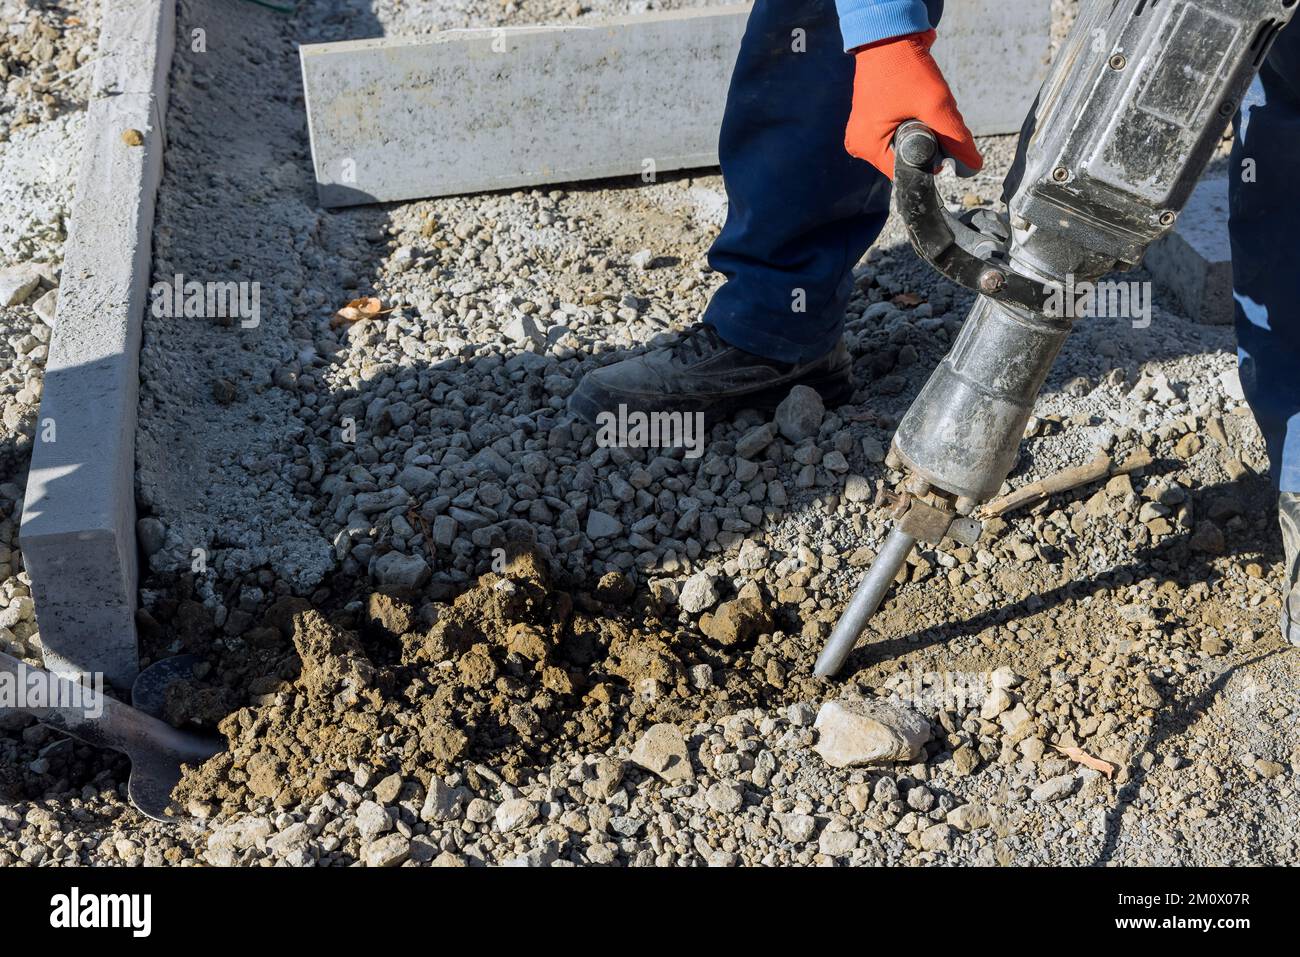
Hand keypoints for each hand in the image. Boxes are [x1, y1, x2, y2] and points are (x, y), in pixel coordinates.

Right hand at [844, 29, 982, 179]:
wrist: (889, 32)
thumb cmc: (903, 65)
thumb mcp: (934, 104)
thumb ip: (956, 137)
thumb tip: (973, 164)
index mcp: (866, 147)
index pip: (906, 172)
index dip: (930, 160)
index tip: (942, 139)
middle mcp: (860, 144)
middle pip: (905, 159)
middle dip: (926, 141)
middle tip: (929, 113)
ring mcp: (864, 130)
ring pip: (905, 144)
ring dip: (921, 129)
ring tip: (918, 103)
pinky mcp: (871, 119)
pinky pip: (898, 131)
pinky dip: (913, 120)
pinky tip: (913, 101)